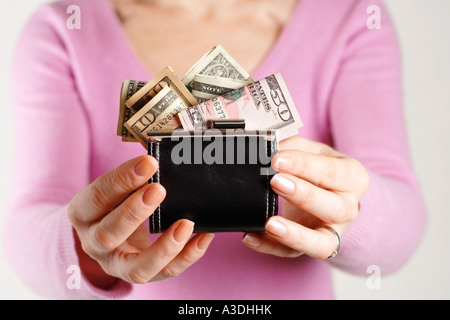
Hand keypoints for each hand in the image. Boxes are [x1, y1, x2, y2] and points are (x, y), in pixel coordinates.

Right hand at [68, 155, 213, 286]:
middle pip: (108, 234)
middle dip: (135, 212)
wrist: (108, 232)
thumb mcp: (114, 187)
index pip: (96, 197)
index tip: (148, 162)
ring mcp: (117, 264)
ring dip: (163, 247)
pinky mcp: (141, 274)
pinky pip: (165, 273)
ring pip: (137, 268)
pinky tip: (204, 237)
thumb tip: (164, 157)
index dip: (121, 180)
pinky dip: (187, 256)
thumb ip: (133, 174)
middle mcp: (94, 243)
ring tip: (186, 223)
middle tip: (159, 189)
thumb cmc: (115, 201)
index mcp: (83, 214)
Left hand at [242, 136, 368, 258]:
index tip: (277, 159)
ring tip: (269, 223)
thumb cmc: (319, 167)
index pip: (332, 172)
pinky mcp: (311, 246)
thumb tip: (265, 149)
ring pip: (321, 243)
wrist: (332, 192)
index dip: (304, 165)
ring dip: (295, 234)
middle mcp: (348, 208)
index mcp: (352, 178)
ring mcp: (333, 232)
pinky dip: (270, 247)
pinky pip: (291, 252)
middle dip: (303, 195)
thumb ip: (292, 147)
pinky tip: (250, 237)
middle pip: (333, 208)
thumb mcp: (311, 150)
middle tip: (275, 181)